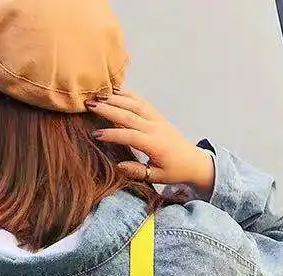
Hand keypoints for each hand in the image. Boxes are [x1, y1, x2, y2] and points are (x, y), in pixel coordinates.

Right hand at [87, 89, 214, 195]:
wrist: (194, 161)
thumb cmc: (174, 171)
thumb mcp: (157, 177)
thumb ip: (138, 171)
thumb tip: (119, 165)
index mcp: (155, 144)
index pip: (130, 136)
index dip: (112, 135)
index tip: (95, 134)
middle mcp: (155, 128)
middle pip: (129, 115)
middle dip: (108, 109)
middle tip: (89, 105)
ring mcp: (156, 118)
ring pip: (134, 104)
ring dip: (114, 98)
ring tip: (97, 95)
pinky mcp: (157, 115)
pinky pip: (141, 101)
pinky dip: (127, 94)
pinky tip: (113, 91)